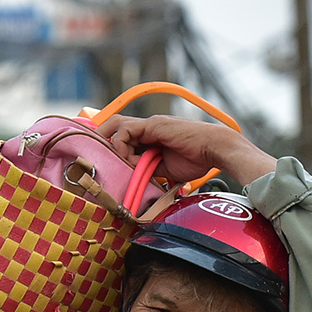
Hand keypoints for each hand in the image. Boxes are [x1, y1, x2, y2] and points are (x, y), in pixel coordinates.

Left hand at [99, 115, 274, 187]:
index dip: (113, 146)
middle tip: (97, 156)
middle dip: (103, 139)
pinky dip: (122, 145)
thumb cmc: (197, 160)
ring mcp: (150, 124)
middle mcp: (148, 127)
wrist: (214, 149)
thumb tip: (142, 187)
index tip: (107, 161)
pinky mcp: (153, 124)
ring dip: (112, 145)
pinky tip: (129, 160)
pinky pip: (126, 131)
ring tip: (116, 161)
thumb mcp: (168, 171)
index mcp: (151, 137)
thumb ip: (152, 173)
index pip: (124, 136)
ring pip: (117, 126)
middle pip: (115, 125)